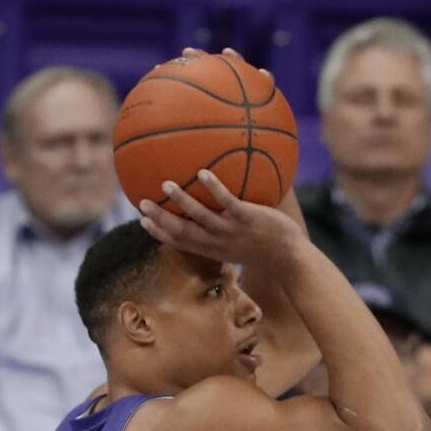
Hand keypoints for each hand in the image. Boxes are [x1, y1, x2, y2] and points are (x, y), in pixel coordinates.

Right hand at [139, 169, 306, 277]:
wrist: (288, 258)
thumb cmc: (265, 249)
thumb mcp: (240, 243)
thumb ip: (226, 229)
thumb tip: (220, 209)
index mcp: (212, 249)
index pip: (180, 242)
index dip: (160, 233)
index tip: (143, 221)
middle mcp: (217, 242)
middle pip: (182, 231)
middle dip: (160, 219)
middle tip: (141, 204)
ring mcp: (231, 231)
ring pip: (200, 217)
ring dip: (181, 201)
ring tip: (166, 185)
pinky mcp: (247, 218)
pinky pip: (227, 202)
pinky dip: (214, 189)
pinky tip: (203, 172)